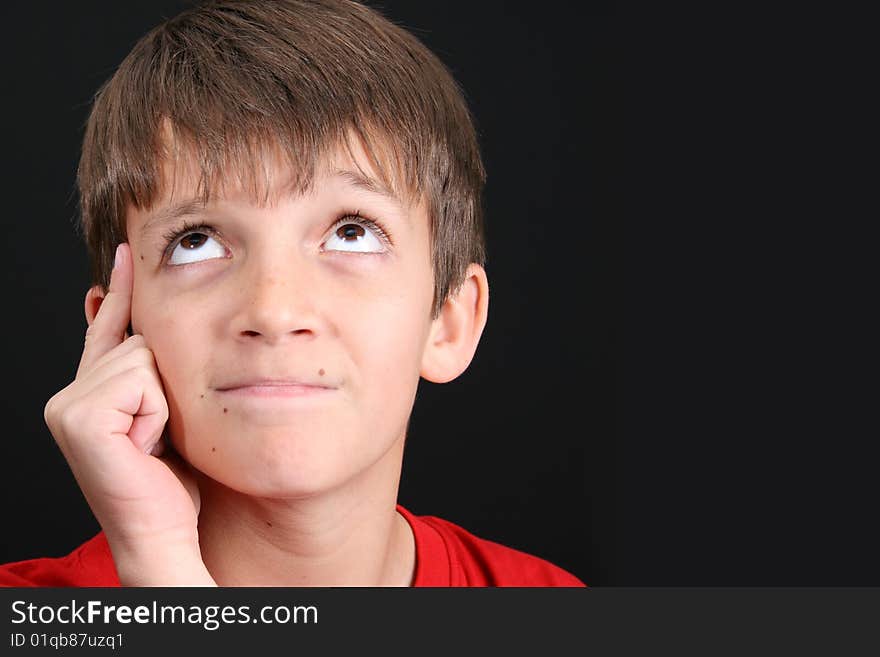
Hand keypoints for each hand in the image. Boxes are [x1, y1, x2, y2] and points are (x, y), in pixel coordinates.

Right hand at [44, 243, 213, 585]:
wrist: (162, 532)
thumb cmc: (171, 481)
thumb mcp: (165, 415)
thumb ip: (148, 372)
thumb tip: (132, 318)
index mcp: (85, 393)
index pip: (108, 330)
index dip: (120, 292)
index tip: (128, 251)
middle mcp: (67, 395)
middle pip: (138, 340)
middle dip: (164, 385)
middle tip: (156, 437)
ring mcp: (66, 406)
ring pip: (143, 357)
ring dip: (164, 402)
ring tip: (152, 442)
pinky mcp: (79, 417)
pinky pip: (142, 380)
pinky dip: (157, 412)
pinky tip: (145, 445)